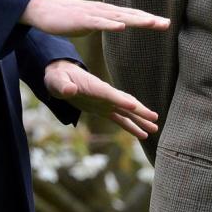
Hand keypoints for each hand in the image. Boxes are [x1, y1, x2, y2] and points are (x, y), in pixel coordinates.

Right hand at [21, 0, 169, 36]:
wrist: (43, 11)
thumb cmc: (67, 18)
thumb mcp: (91, 21)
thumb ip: (105, 22)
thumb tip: (120, 24)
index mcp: (106, 13)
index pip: (132, 15)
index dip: (148, 19)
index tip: (166, 23)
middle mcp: (103, 10)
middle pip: (130, 15)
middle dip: (149, 19)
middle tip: (167, 23)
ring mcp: (92, 14)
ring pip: (118, 17)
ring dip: (135, 19)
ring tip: (151, 23)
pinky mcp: (81, 19)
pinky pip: (98, 22)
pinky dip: (110, 24)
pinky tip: (121, 26)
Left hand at [44, 60, 160, 139]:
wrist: (61, 76)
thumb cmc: (58, 78)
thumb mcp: (56, 81)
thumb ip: (63, 86)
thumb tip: (69, 90)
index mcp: (95, 87)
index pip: (110, 94)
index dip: (121, 100)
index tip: (134, 107)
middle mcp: (105, 95)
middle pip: (126, 103)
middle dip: (140, 111)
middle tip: (155, 118)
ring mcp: (106, 102)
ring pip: (127, 112)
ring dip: (140, 120)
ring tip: (155, 129)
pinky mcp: (104, 109)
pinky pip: (121, 119)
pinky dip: (132, 126)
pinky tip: (142, 135)